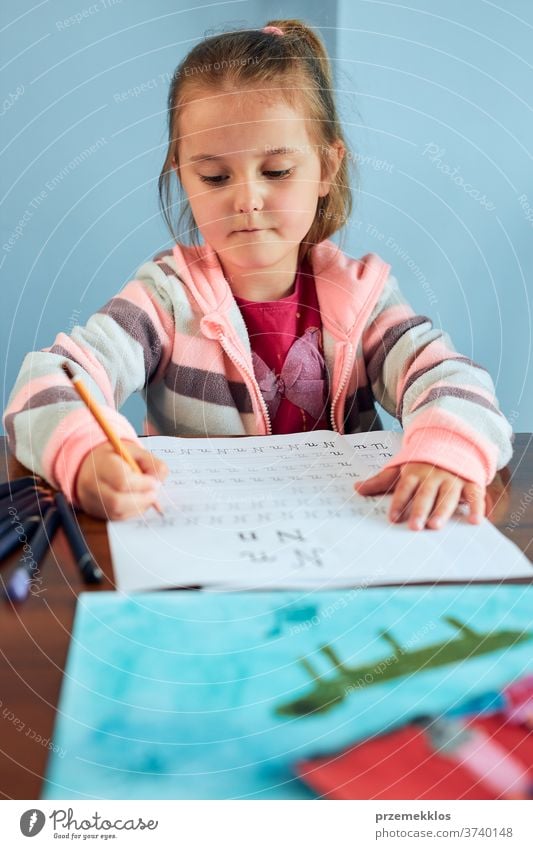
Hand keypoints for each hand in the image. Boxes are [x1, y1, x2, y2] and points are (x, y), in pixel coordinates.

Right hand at [74, 441, 168, 519]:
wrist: (91, 466)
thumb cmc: (116, 458)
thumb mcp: (135, 452)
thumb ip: (151, 463)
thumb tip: (158, 482)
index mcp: (102, 464)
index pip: (122, 481)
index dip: (142, 484)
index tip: (154, 482)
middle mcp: (93, 485)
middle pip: (117, 501)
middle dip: (142, 499)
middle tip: (154, 493)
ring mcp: (93, 501)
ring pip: (118, 512)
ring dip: (139, 507)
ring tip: (148, 497)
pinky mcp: (98, 512)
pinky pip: (118, 517)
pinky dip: (133, 512)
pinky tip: (139, 502)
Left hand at [354, 462, 485, 530]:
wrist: (452, 442)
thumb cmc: (422, 462)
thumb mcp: (400, 468)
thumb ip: (381, 480)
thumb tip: (356, 488)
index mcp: (416, 471)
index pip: (405, 487)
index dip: (399, 502)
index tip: (392, 518)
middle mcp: (435, 475)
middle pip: (426, 493)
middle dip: (420, 509)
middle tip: (414, 527)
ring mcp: (454, 478)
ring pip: (448, 496)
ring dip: (443, 511)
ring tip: (436, 526)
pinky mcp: (471, 482)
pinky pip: (475, 495)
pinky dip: (477, 507)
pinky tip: (475, 520)